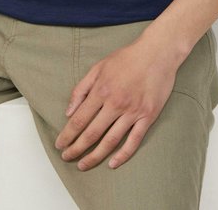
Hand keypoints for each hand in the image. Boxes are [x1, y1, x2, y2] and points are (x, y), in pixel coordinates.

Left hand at [54, 35, 178, 170]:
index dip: (67, 135)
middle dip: (76, 149)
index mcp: (102, 90)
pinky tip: (112, 163)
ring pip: (110, 141)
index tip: (60, 144)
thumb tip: (68, 112)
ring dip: (95, 156)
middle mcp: (116, 103)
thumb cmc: (127, 58)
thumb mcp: (99, 67)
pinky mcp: (148, 116)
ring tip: (83, 165)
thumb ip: (81, 89)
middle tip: (66, 157)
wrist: (157, 52)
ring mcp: (133, 111)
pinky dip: (122, 155)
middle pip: (92, 133)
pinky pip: (134, 141)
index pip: (79, 119)